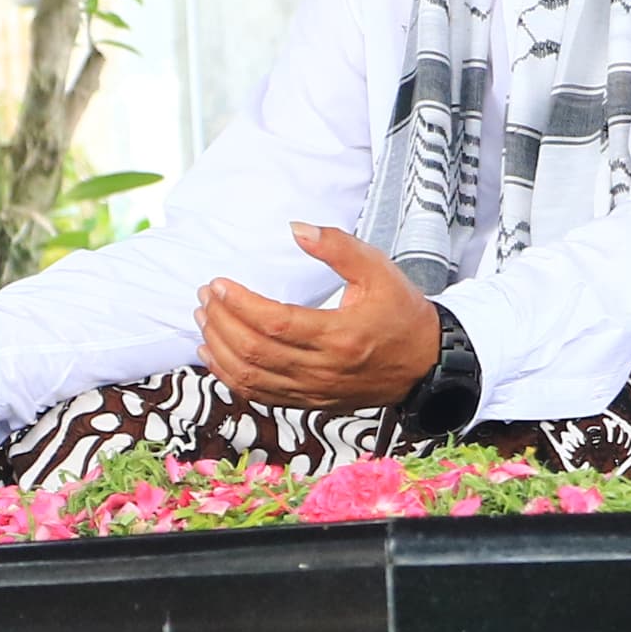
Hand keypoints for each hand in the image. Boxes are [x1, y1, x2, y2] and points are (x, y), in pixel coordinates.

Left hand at [197, 225, 441, 412]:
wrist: (427, 364)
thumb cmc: (402, 314)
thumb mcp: (378, 270)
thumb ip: (337, 247)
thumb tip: (296, 228)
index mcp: (340, 335)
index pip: (275, 322)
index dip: (239, 304)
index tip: (218, 284)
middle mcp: (323, 369)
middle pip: (255, 351)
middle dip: (221, 322)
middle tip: (206, 296)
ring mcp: (314, 391)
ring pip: (251, 377)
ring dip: (219, 348)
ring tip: (204, 319)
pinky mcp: (308, 403)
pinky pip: (258, 395)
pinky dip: (230, 376)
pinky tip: (213, 354)